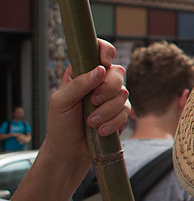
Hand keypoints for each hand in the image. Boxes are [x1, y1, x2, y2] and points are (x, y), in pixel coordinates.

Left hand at [48, 39, 128, 168]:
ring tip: (91, 123)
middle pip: (117, 72)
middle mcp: (98, 82)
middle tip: (92, 102)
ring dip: (107, 111)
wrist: (69, 151)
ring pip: (123, 93)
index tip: (103, 63)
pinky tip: (101, 130)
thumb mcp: (61, 102)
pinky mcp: (119, 112)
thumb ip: (78, 84)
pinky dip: (114, 122)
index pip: (98, 50)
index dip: (105, 51)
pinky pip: (127, 111)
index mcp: (82, 72)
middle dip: (107, 89)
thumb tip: (100, 70)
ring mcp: (110, 97)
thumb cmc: (60, 124)